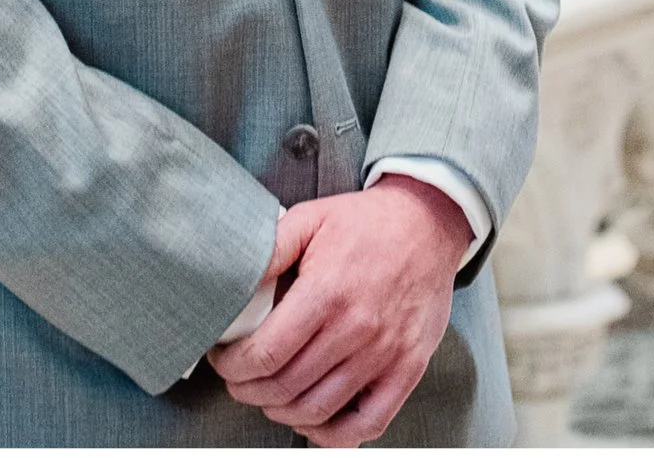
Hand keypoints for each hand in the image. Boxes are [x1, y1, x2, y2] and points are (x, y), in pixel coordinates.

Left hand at [210, 175, 474, 446]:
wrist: (430, 221)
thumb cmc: (366, 223)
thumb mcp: (310, 218)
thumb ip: (269, 250)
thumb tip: (230, 286)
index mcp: (329, 291)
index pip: (265, 355)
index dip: (232, 366)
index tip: (224, 358)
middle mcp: (358, 328)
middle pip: (284, 388)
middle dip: (248, 390)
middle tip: (241, 376)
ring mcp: (386, 353)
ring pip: (316, 411)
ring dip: (280, 410)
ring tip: (271, 392)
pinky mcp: (408, 368)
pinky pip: (366, 425)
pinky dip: (332, 435)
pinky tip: (313, 418)